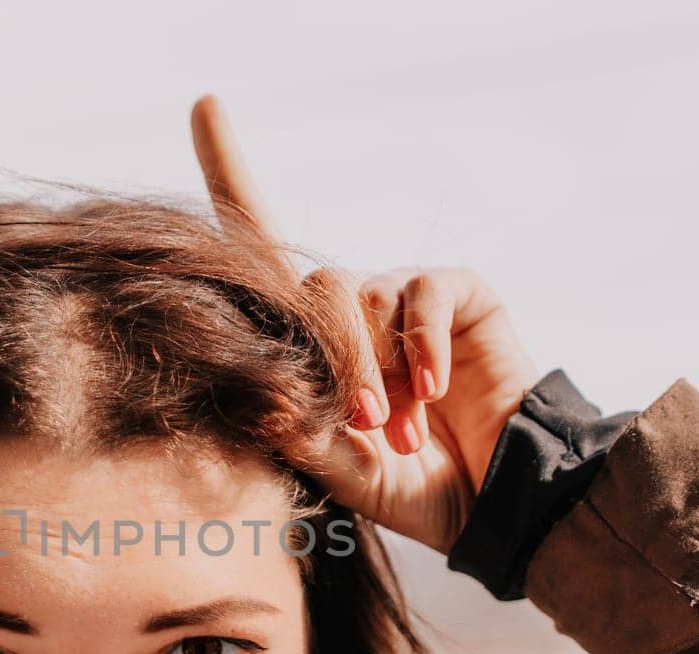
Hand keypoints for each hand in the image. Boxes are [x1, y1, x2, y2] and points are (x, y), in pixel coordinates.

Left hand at [189, 96, 540, 555]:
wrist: (493, 504)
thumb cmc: (408, 488)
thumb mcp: (339, 470)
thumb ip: (298, 434)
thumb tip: (260, 396)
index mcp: (311, 340)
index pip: (259, 246)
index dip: (230, 173)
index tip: (204, 104)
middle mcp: (351, 310)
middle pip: (312, 288)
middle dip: (335, 363)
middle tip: (368, 426)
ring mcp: (403, 300)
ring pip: (360, 293)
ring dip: (382, 369)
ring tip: (406, 429)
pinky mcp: (457, 295)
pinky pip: (424, 293)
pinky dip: (425, 345)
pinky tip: (436, 392)